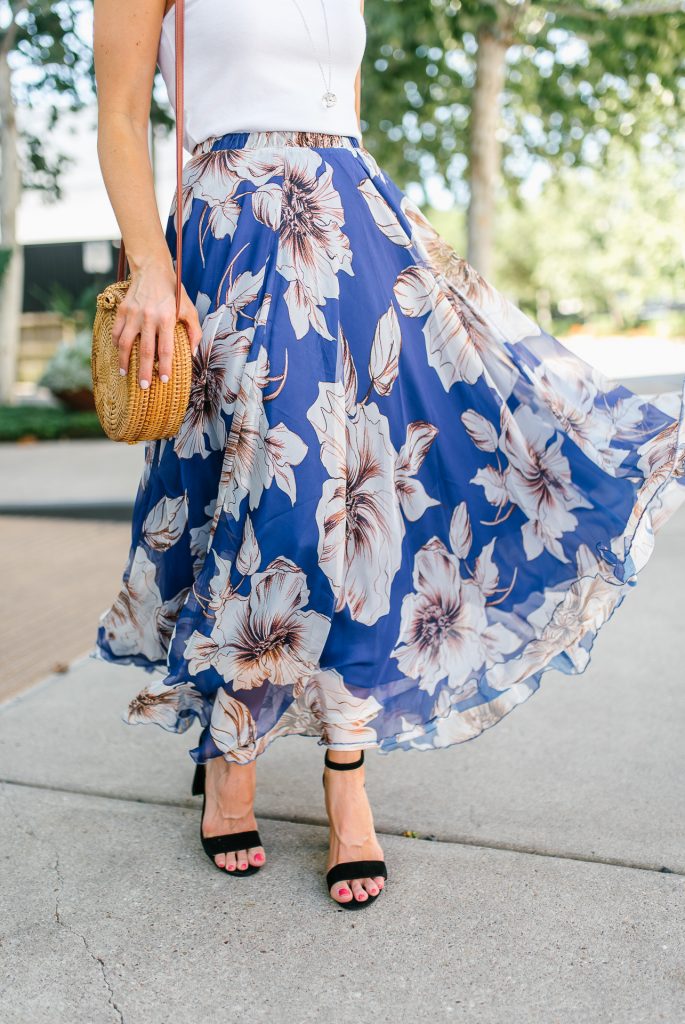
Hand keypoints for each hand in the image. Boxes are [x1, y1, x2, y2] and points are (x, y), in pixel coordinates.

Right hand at [111, 259, 202, 387]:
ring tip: (125, 373)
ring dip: (125, 361)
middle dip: (144, 371)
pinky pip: (117, 331)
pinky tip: (119, 354)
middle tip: (144, 386)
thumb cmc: (173, 292)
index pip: (165, 349)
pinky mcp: (122, 310)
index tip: (163, 380)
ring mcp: (133, 314)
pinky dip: (117, 344)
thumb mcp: (189, 309)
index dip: (164, 367)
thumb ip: (193, 332)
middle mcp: (148, 318)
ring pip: (126, 343)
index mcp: (166, 318)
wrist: (152, 269)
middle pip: (145, 351)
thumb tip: (191, 354)